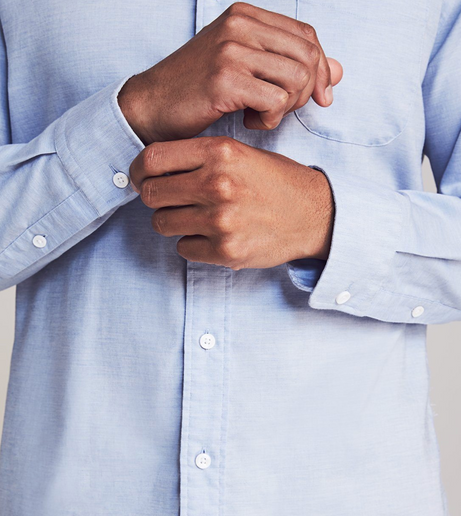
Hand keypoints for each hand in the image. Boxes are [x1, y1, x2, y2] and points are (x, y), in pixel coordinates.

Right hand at [118, 2, 342, 143]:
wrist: (152, 105)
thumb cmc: (196, 89)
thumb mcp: (245, 68)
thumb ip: (289, 65)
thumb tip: (338, 72)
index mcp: (246, 15)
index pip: (307, 35)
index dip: (322, 68)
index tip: (319, 96)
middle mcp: (240, 25)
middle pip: (308, 57)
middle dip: (306, 92)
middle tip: (282, 110)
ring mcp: (232, 50)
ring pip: (296, 79)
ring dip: (287, 108)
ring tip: (262, 115)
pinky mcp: (225, 80)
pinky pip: (276, 102)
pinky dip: (270, 120)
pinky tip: (250, 121)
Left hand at [129, 136, 334, 269]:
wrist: (315, 215)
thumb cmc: (276, 182)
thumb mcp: (242, 153)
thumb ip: (200, 157)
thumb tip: (152, 170)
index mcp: (221, 152)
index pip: (153, 159)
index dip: (139, 170)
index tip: (141, 178)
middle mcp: (218, 184)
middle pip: (151, 194)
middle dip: (154, 198)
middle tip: (168, 200)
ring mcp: (221, 220)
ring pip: (162, 224)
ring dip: (172, 222)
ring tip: (195, 217)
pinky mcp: (226, 250)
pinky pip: (184, 248)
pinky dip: (193, 243)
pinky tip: (213, 235)